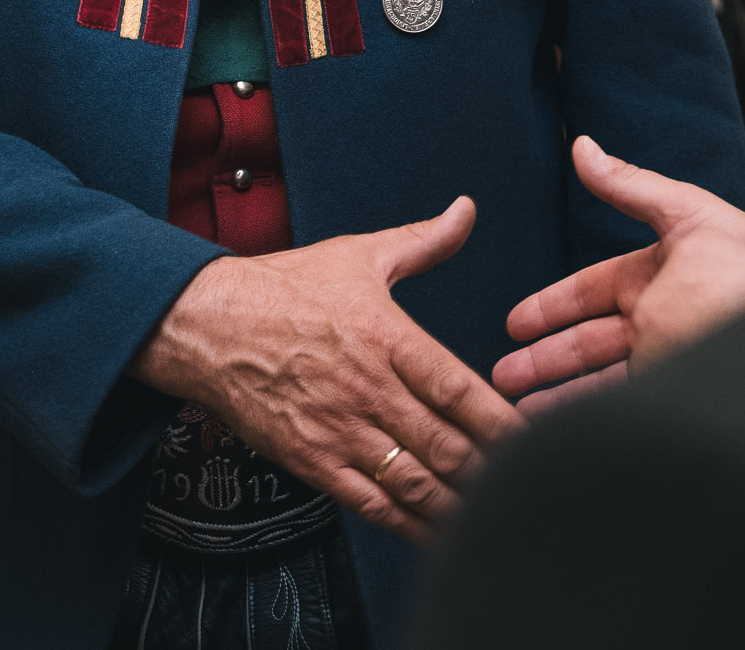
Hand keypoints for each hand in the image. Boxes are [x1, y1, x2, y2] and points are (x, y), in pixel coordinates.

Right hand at [128, 198, 523, 542]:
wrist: (205, 324)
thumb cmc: (282, 287)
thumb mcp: (357, 255)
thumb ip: (422, 241)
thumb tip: (466, 210)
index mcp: (385, 336)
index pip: (458, 388)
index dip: (502, 421)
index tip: (538, 439)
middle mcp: (367, 387)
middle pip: (446, 444)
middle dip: (493, 472)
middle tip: (533, 487)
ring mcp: (339, 430)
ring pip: (416, 481)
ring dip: (461, 504)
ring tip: (498, 516)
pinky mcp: (313, 461)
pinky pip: (373, 504)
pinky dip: (413, 524)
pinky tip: (442, 533)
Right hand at [490, 137, 744, 412]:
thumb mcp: (690, 220)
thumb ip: (631, 186)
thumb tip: (582, 145)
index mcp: (674, 274)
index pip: (601, 290)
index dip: (555, 306)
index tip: (515, 322)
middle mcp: (674, 322)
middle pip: (594, 342)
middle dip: (545, 358)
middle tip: (501, 375)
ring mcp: (679, 367)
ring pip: (604, 384)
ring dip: (556, 395)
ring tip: (512, 409)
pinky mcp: (682, 406)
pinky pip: (625, 416)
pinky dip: (585, 422)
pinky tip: (551, 431)